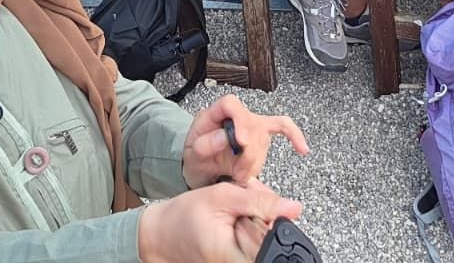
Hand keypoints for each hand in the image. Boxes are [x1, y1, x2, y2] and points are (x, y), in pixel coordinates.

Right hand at [138, 181, 303, 262]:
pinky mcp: (238, 258)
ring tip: (234, 204)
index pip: (277, 239)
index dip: (273, 215)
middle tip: (242, 196)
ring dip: (255, 212)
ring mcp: (239, 261)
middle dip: (264, 208)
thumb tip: (293, 207)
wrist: (160, 234)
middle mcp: (242, 262)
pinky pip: (253, 238)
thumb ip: (259, 201)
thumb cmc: (182, 218)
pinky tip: (233, 213)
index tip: (257, 201)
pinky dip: (247, 220)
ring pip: (264, 233)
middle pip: (273, 233)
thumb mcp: (221, 198)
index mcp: (240, 256)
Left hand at [181, 95, 308, 188]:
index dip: (239, 120)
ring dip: (254, 162)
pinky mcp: (263, 136)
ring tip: (239, 175)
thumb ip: (204, 145)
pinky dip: (294, 136)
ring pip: (264, 140)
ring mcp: (251, 125)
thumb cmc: (196, 159)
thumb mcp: (191, 155)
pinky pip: (283, 128)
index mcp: (215, 114)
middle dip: (247, 155)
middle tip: (236, 173)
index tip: (241, 142)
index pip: (230, 104)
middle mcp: (235, 116)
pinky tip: (302, 148)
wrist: (201, 170)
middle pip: (252, 126)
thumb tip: (223, 137)